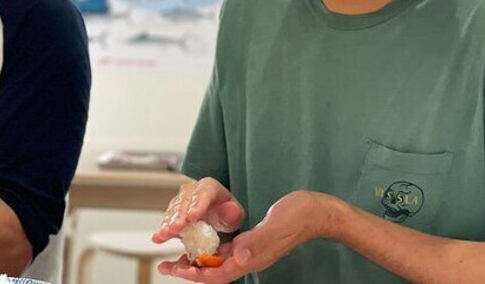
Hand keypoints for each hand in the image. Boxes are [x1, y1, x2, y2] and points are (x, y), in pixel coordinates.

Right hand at [153, 177, 244, 245]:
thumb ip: (233, 213)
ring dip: (168, 223)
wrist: (217, 217)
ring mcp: (180, 202)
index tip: (192, 216)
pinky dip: (163, 230)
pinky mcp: (173, 214)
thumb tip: (229, 210)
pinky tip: (158, 238)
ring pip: (173, 210)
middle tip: (176, 228)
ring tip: (165, 234)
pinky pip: (167, 220)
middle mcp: (191, 191)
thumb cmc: (226, 213)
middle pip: (184, 201)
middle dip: (179, 215)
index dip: (197, 204)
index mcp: (209, 187)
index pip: (204, 192)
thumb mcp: (235, 214)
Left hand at [158, 191, 339, 282]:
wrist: (319, 211)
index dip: (194, 273)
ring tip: (174, 256)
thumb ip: (257, 240)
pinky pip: (225, 249)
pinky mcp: (252, 240)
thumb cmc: (301, 216)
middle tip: (165, 265)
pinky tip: (197, 240)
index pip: (218, 273)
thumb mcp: (277, 225)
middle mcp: (249, 257)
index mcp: (253, 257)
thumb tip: (237, 254)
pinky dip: (208, 247)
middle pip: (213, 270)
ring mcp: (250, 250)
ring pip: (217, 260)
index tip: (174, 268)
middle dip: (188, 269)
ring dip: (195, 259)